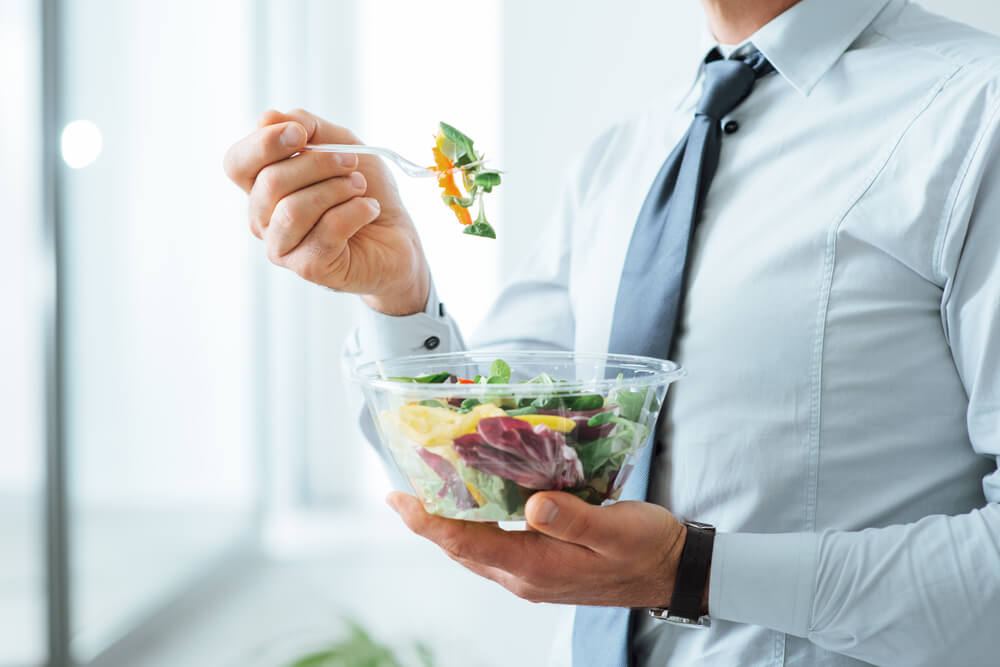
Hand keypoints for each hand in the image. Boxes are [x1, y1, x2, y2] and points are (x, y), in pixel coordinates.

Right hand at [223, 109, 429, 314]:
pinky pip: (327, 231)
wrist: (399, 238)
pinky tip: (369, 210)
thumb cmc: (365, 191)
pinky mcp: (309, 268)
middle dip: (318, 163)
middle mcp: (264, 219)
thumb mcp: (340, 144)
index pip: (237, 163)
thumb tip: (267, 118)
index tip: (302, 134)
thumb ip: (307, 127)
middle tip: (351, 163)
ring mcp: (283, 247)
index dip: (264, 144)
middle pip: (270, 182)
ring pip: (294, 210)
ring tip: (360, 187)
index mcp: (262, 187)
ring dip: (337, 189)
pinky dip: (356, 212)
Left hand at [387, 490, 697, 608]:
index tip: (398, 498)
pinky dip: (475, 523)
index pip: (467, 544)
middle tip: (403, 483)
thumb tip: (534, 505)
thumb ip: (574, 518)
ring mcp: (532, 574)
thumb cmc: (646, 547)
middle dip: (428, 519)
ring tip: (428, 488)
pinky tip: (475, 500)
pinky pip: (495, 545)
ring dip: (448, 522)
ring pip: (475, 548)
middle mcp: (525, 575)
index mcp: (536, 566)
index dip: (428, 521)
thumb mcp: (616, 529)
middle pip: (461, 548)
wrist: (670, 571)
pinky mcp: (542, 566)